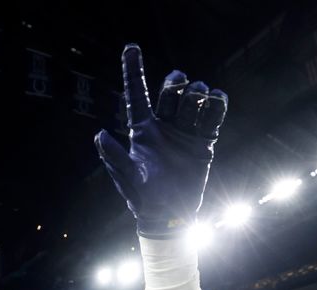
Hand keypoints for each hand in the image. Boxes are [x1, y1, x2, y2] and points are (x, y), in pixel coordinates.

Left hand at [95, 45, 227, 237]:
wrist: (171, 216)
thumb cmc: (144, 198)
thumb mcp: (128, 178)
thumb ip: (115, 157)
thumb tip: (98, 135)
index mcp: (142, 130)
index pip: (137, 94)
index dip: (132, 70)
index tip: (130, 47)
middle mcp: (163, 126)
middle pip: (170, 91)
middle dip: (176, 83)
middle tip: (183, 88)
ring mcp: (184, 132)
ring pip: (193, 100)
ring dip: (198, 93)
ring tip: (199, 103)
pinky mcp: (203, 141)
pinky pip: (213, 115)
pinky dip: (217, 103)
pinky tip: (216, 100)